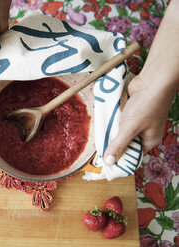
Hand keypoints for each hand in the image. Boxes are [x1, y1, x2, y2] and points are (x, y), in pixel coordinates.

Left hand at [104, 0, 178, 164]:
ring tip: (98, 134)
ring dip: (111, 131)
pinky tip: (103, 121)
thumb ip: (119, 144)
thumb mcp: (130, 128)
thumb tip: (109, 162)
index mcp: (149, 141)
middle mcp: (144, 133)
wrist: (153, 80)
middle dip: (112, 143)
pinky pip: (119, 120)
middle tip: (98, 147)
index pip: (131, 156)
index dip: (118, 159)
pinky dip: (112, 120)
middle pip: (125, 143)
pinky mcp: (131, 111)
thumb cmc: (146, 106)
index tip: (103, 162)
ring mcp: (138, 121)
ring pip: (120, 130)